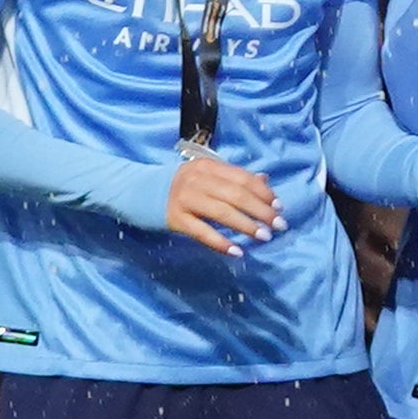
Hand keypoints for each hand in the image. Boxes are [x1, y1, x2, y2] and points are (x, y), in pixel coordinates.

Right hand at [161, 150, 282, 253]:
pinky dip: (221, 242)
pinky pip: (202, 232)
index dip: (264, 193)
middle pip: (236, 195)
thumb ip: (233, 178)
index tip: (280, 207)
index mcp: (208, 167)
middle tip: (279, 225)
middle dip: (261, 211)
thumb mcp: (205, 175)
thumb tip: (265, 181)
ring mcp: (184, 199)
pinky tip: (237, 251)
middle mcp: (197, 180)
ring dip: (246, 225)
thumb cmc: (180, 185)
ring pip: (222, 212)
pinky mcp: (174, 218)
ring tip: (265, 236)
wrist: (137, 190)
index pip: (243, 178)